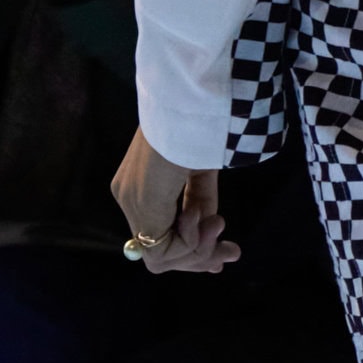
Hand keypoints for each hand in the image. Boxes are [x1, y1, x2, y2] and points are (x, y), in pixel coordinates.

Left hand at [111, 127, 239, 273]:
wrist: (189, 104)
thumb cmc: (197, 126)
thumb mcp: (201, 169)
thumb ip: (201, 201)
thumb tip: (210, 230)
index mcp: (139, 183)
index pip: (159, 233)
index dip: (192, 248)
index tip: (227, 249)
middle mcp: (128, 196)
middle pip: (160, 251)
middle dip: (199, 258)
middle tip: (233, 253)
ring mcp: (132, 203)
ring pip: (162, 256)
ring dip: (198, 250)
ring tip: (222, 224)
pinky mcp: (142, 207)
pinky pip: (164, 251)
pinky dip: (191, 243)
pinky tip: (208, 219)